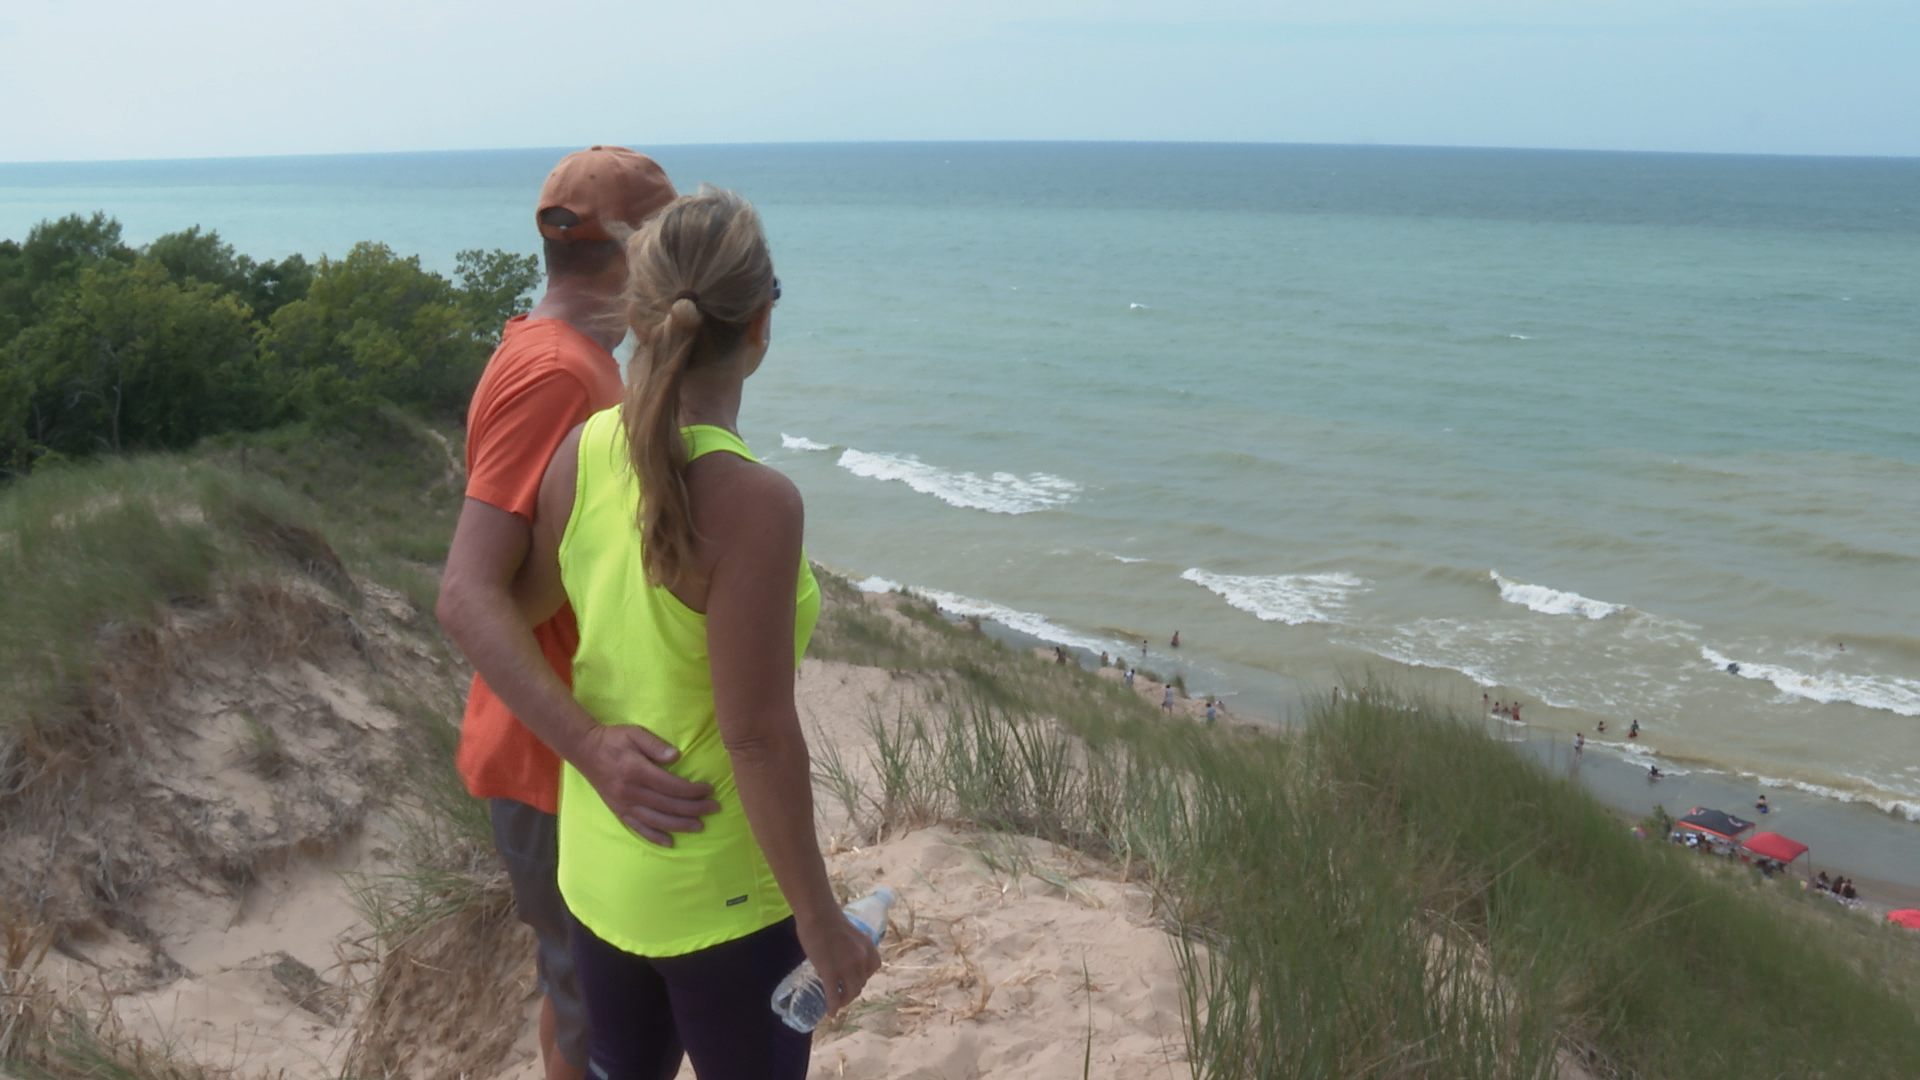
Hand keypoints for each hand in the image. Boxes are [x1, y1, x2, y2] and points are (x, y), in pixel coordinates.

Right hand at [571, 724, 720, 845]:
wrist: (585, 750)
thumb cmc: (613, 739)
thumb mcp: (635, 733)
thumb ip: (656, 745)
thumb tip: (676, 757)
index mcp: (637, 771)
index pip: (672, 786)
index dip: (693, 790)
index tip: (709, 790)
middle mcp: (631, 792)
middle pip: (668, 805)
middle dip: (694, 809)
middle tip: (714, 808)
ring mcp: (624, 804)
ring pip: (657, 820)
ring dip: (680, 825)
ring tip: (700, 826)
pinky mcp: (618, 811)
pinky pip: (638, 828)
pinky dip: (655, 837)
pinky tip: (670, 842)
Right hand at [797, 909, 882, 1016]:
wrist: (818, 914)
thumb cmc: (828, 917)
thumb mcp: (849, 932)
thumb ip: (850, 946)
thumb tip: (841, 954)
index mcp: (868, 946)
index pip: (874, 967)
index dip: (865, 975)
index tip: (856, 977)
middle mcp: (862, 959)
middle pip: (861, 982)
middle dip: (853, 990)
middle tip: (844, 993)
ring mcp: (847, 967)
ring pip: (851, 992)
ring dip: (845, 1000)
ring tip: (838, 1003)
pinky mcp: (831, 973)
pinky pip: (834, 995)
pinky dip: (833, 1006)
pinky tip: (830, 1013)